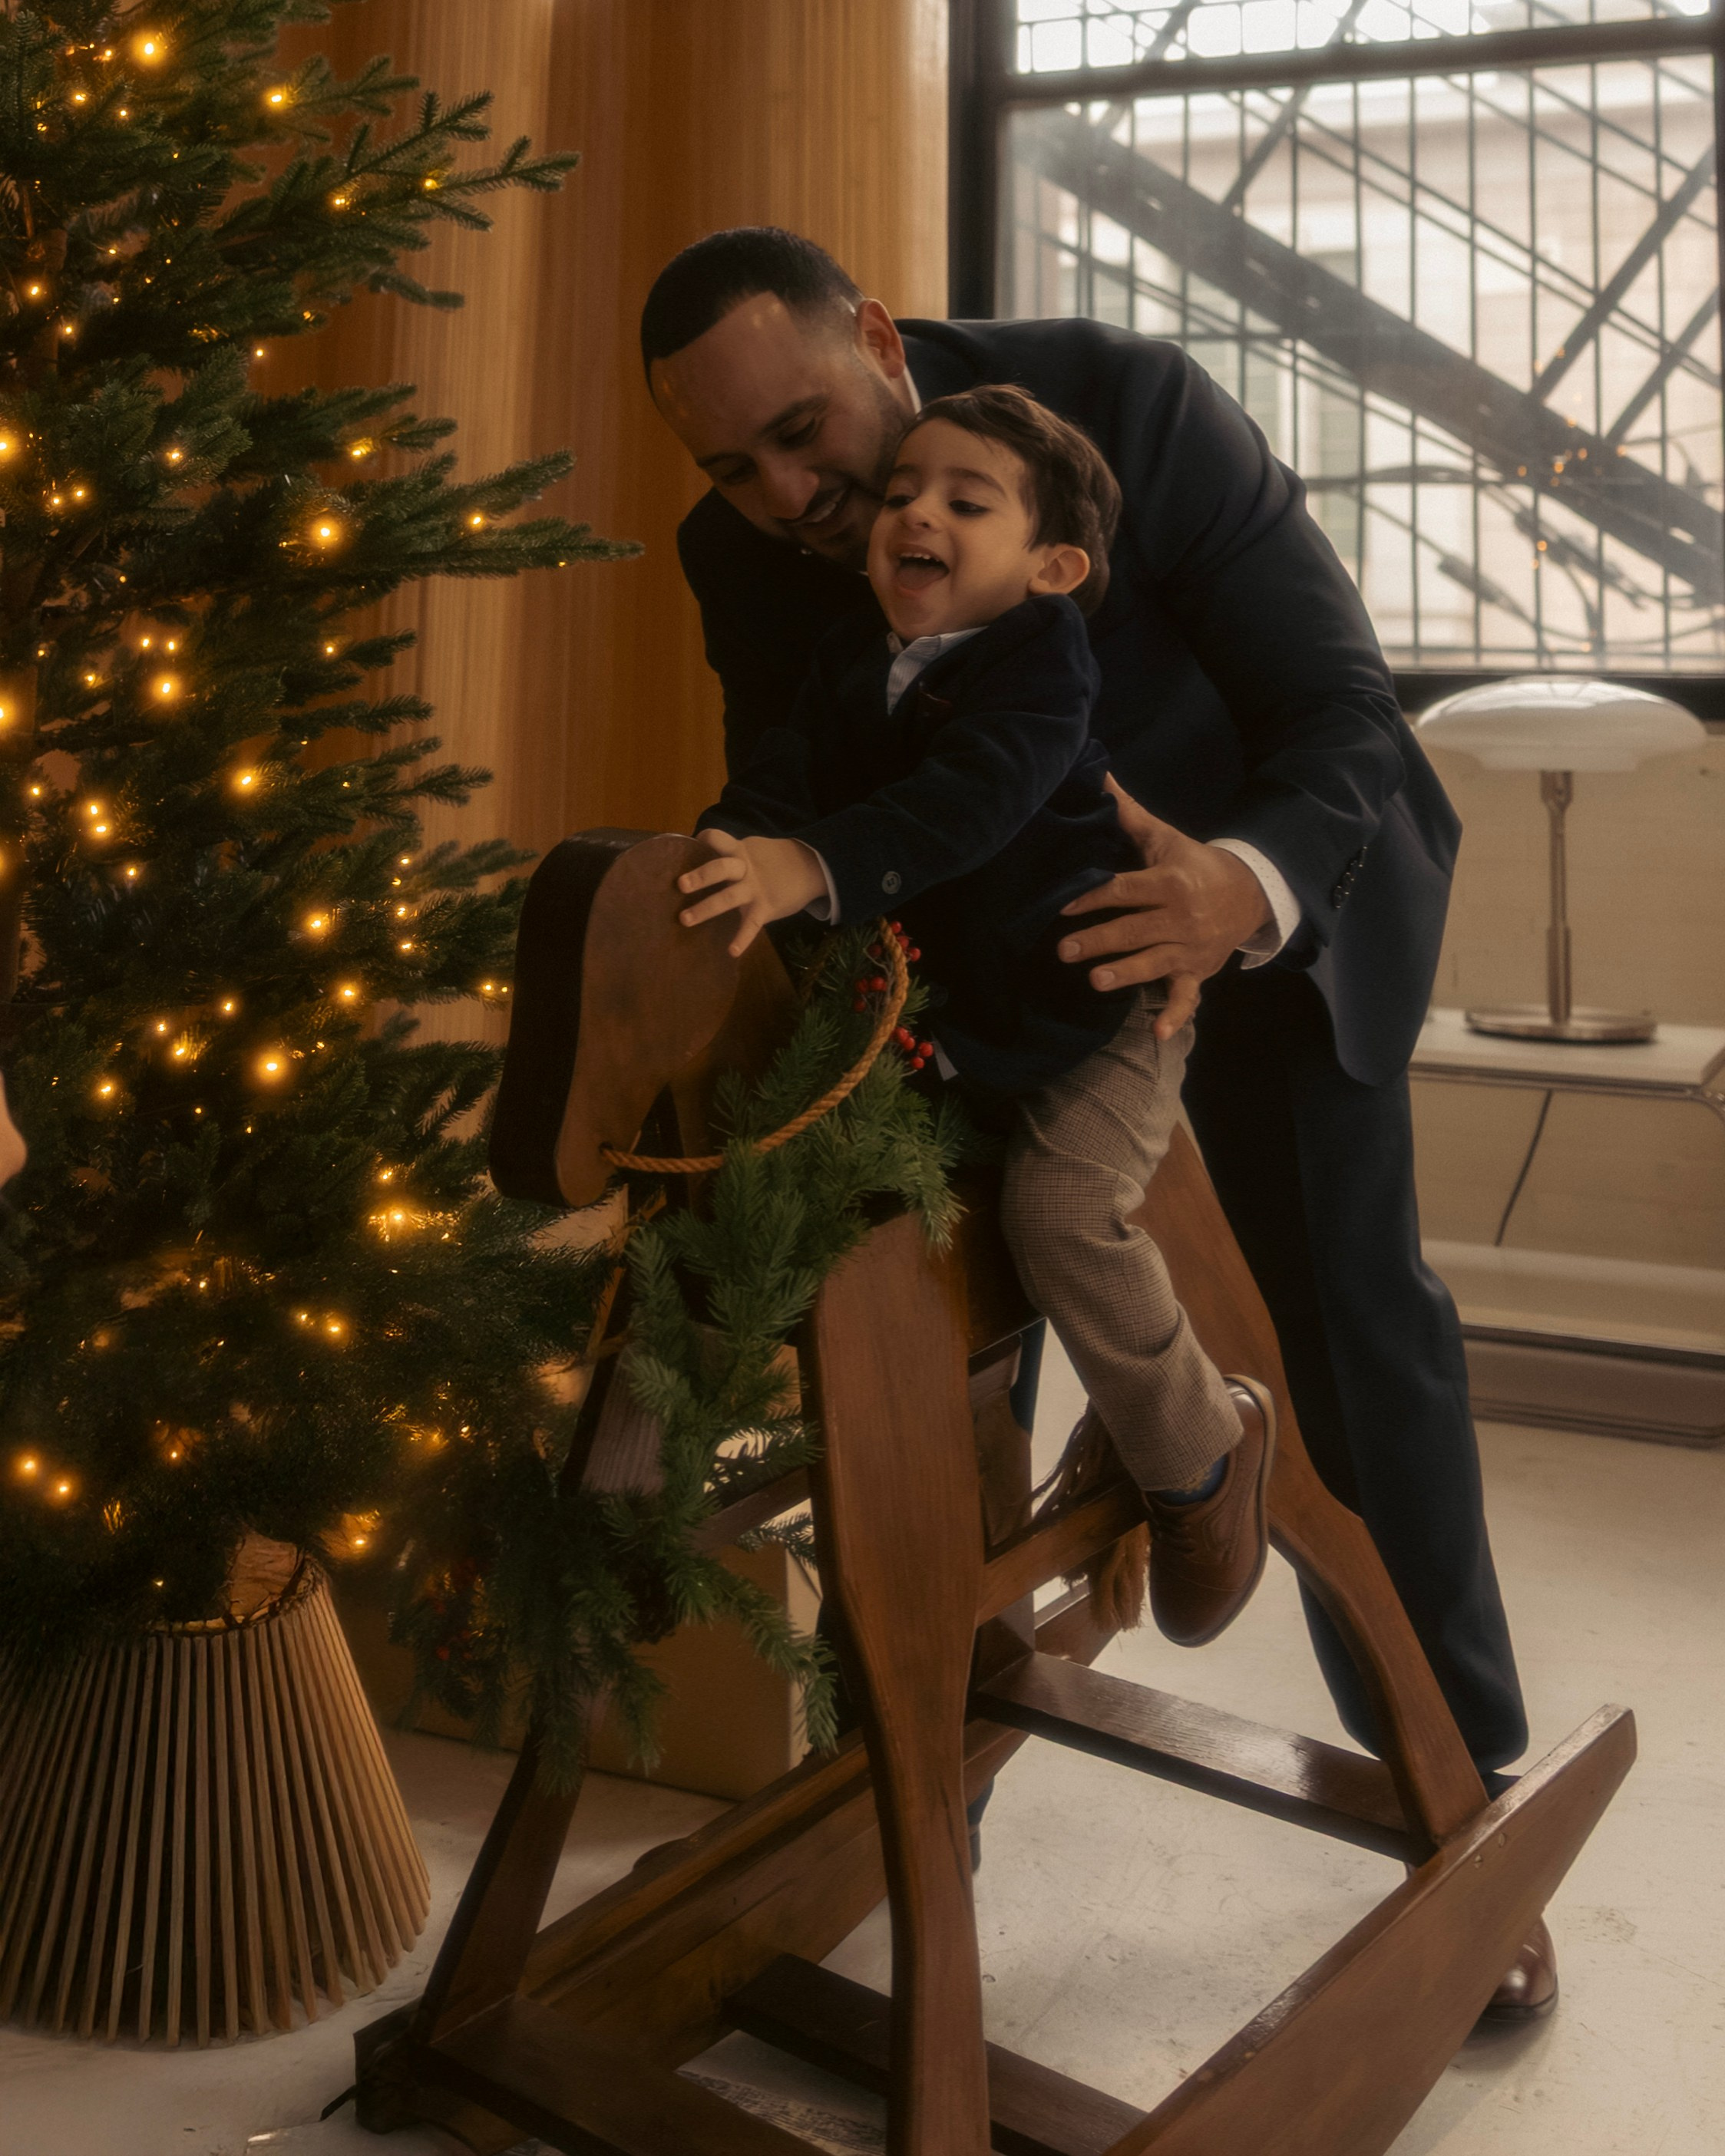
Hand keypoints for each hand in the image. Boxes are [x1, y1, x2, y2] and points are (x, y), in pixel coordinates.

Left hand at [677, 829, 825, 955]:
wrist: (812, 867)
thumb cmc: (775, 860)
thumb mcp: (753, 850)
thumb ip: (731, 855)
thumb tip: (701, 861)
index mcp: (739, 851)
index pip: (718, 839)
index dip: (704, 840)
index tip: (687, 848)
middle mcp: (744, 869)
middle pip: (720, 868)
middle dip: (700, 876)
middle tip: (680, 885)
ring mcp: (754, 889)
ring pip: (728, 898)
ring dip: (705, 908)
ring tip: (685, 920)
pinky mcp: (765, 908)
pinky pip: (751, 926)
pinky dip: (742, 939)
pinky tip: (732, 951)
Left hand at [1057, 778, 1271, 1041]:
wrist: (1250, 892)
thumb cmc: (1194, 864)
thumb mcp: (1165, 838)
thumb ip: (1128, 814)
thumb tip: (1098, 775)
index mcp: (1170, 882)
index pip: (1126, 890)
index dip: (1093, 897)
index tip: (1063, 906)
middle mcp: (1181, 917)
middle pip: (1134, 929)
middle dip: (1099, 939)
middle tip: (1063, 950)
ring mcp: (1190, 948)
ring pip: (1155, 962)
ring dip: (1126, 973)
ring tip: (1096, 981)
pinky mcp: (1198, 972)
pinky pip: (1188, 997)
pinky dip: (1175, 1016)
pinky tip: (1157, 1033)